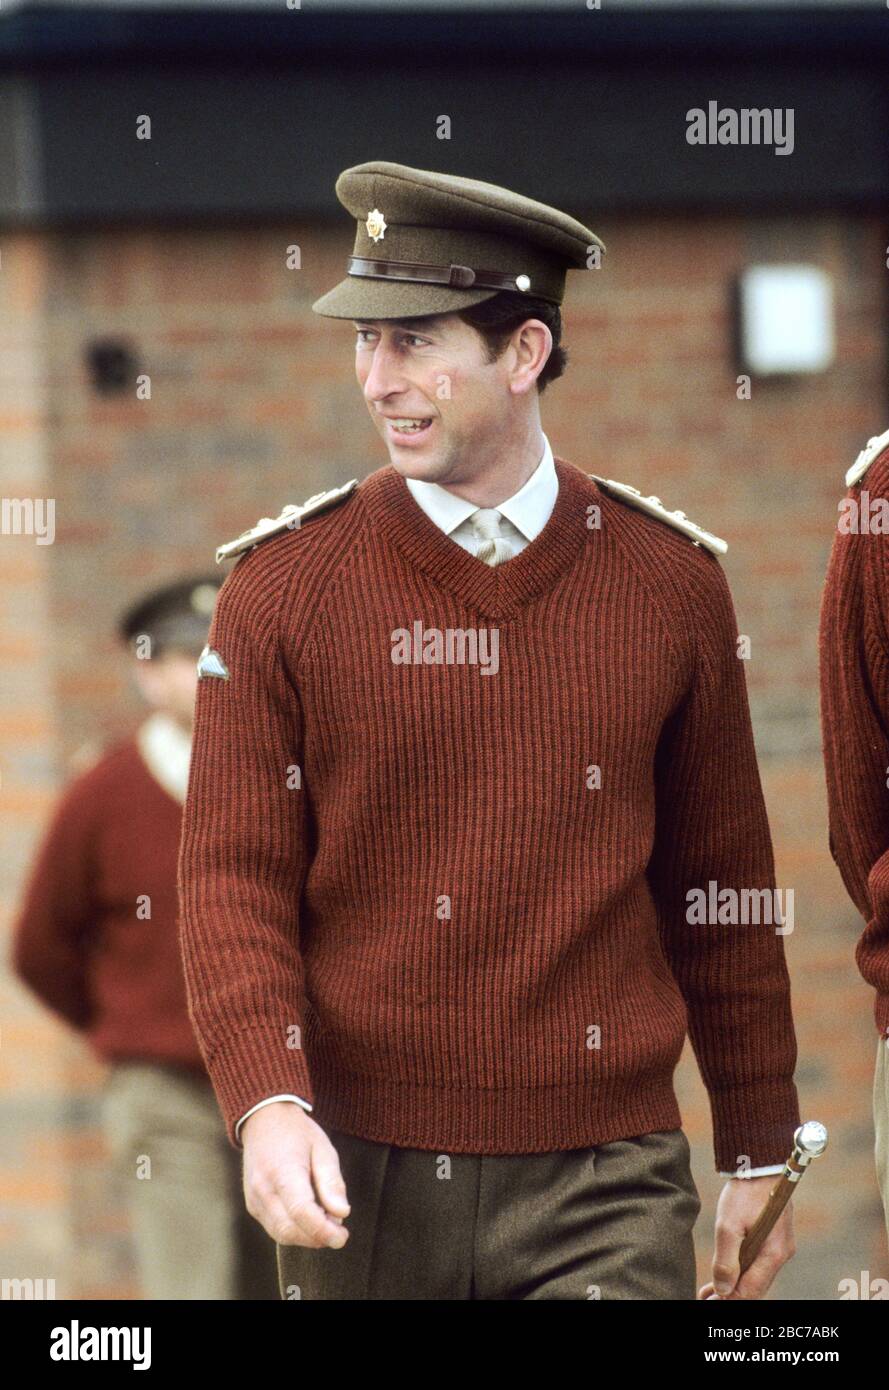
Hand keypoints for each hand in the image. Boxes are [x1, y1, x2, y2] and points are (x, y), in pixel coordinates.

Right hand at [242, 1101, 350, 1248]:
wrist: (263, 1120)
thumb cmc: (298, 1133)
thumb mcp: (323, 1148)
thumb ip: (331, 1182)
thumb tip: (342, 1213)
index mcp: (282, 1170)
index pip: (301, 1211)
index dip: (322, 1229)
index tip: (342, 1237)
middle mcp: (263, 1188)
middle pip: (290, 1229)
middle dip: (318, 1237)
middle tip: (339, 1229)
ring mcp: (254, 1198)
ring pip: (281, 1234)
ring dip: (307, 1237)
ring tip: (326, 1220)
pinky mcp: (252, 1205)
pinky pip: (274, 1228)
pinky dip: (295, 1230)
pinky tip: (310, 1217)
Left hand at [698, 1177, 794, 1299]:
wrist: (759, 1164)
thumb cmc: (745, 1192)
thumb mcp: (728, 1226)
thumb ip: (726, 1260)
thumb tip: (722, 1290)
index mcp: (773, 1254)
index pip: (751, 1291)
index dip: (729, 1300)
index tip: (709, 1302)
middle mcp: (781, 1253)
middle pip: (756, 1286)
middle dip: (732, 1295)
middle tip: (707, 1298)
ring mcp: (780, 1245)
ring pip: (757, 1274)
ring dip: (736, 1283)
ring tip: (711, 1289)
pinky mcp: (774, 1236)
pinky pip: (759, 1261)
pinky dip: (743, 1269)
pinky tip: (727, 1270)